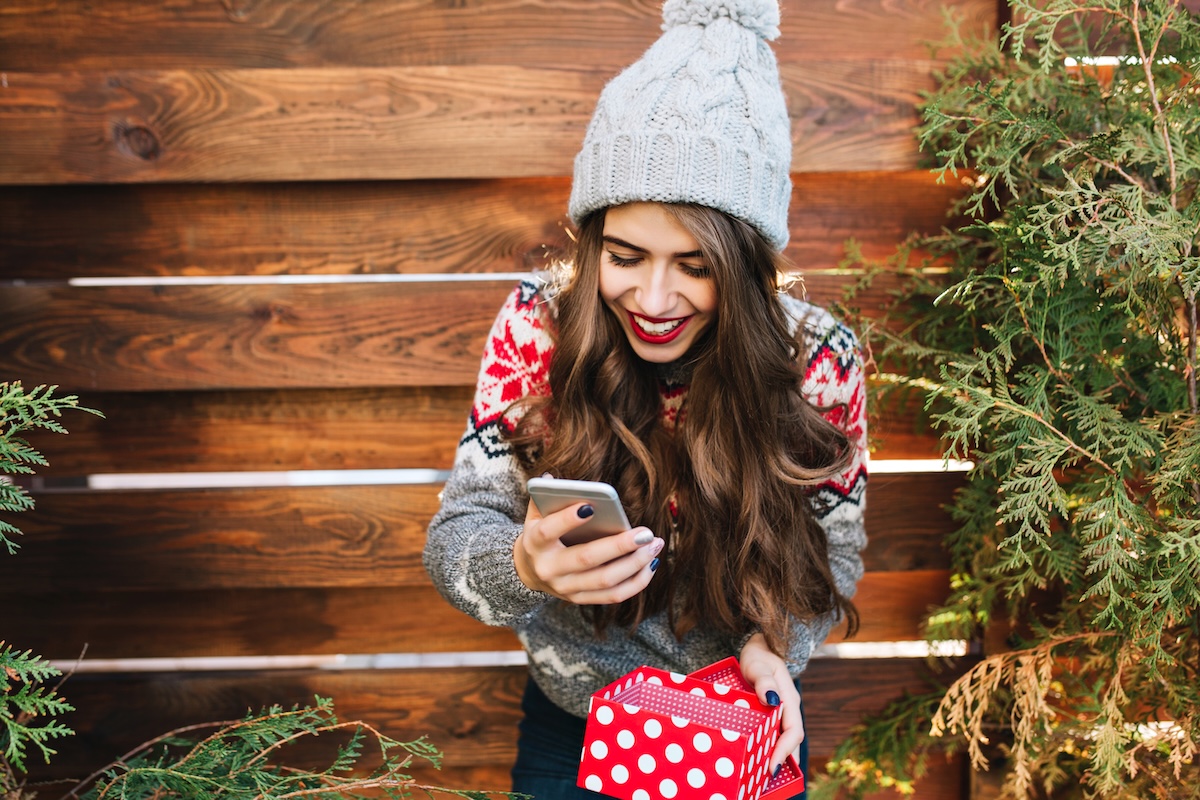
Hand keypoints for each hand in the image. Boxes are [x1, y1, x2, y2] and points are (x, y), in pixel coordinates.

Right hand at [513, 498, 662, 603]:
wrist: (527, 571)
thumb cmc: (541, 534)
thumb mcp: (536, 515)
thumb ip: (544, 497)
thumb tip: (553, 478)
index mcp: (535, 543)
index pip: (549, 531)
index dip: (567, 519)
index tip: (590, 506)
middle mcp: (549, 568)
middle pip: (586, 559)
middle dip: (619, 545)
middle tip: (646, 533)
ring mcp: (565, 588)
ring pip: (605, 580)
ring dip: (635, 564)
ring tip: (655, 545)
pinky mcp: (580, 598)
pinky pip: (613, 595)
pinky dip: (636, 582)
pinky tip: (651, 564)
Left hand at [739, 633, 802, 774]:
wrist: (760, 647)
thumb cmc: (758, 656)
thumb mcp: (758, 664)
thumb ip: (763, 680)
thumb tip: (770, 700)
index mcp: (789, 701)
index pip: (793, 732)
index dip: (784, 751)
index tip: (771, 768)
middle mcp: (788, 710)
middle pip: (790, 743)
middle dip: (781, 762)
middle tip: (763, 782)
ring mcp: (781, 713)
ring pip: (782, 741)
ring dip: (774, 758)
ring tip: (758, 778)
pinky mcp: (771, 715)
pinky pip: (772, 735)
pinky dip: (767, 749)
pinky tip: (754, 760)